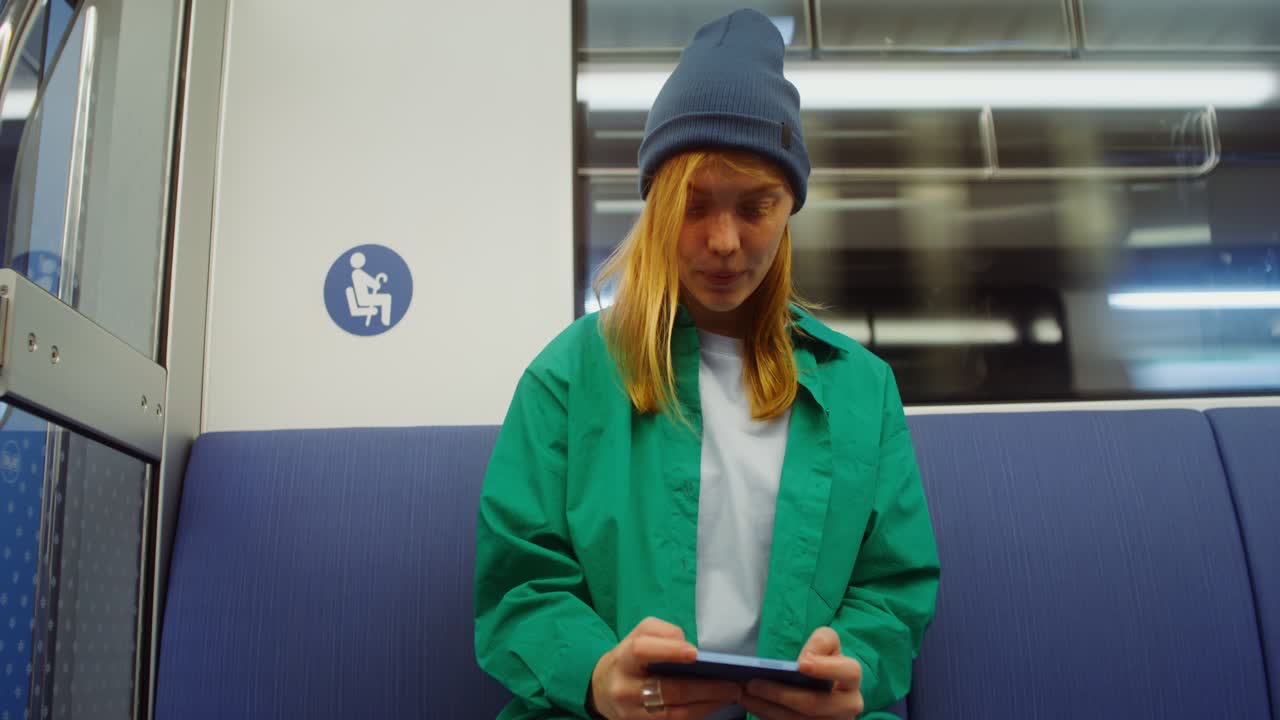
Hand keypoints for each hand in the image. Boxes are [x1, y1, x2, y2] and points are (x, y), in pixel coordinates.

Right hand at [590, 617, 742, 718]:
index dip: (669, 651)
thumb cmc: (629, 658)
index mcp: (623, 659)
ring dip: (707, 705)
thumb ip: (662, 632)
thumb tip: (688, 648)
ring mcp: (632, 714)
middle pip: (669, 689)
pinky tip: (714, 707)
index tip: (696, 654)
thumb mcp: (638, 635)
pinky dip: (697, 715)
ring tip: (730, 696)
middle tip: (733, 683)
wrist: (603, 690)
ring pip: (675, 713)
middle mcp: (624, 689)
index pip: (642, 651)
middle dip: (706, 687)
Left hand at [739, 627, 863, 718]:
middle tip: (752, 683)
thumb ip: (822, 641)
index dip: (826, 668)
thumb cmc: (824, 661)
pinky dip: (767, 717)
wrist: (826, 687)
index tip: (801, 663)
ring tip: (743, 694)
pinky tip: (750, 704)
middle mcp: (847, 706)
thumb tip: (806, 658)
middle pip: (813, 704)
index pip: (849, 672)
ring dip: (766, 708)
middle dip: (779, 694)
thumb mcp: (827, 644)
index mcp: (852, 680)